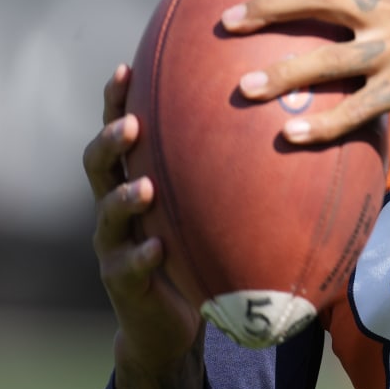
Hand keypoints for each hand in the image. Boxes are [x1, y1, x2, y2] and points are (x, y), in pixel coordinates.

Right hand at [82, 63, 204, 388]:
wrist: (168, 321)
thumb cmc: (196, 250)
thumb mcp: (208, 208)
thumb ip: (229, 173)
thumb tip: (291, 126)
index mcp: (133, 178)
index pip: (120, 130)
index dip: (116, 100)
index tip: (127, 67)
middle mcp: (114, 207)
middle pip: (98, 165)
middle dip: (110, 140)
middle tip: (132, 124)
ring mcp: (112, 245)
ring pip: (107, 215)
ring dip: (123, 199)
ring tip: (144, 187)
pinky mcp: (121, 283)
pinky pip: (127, 267)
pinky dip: (142, 257)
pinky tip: (157, 249)